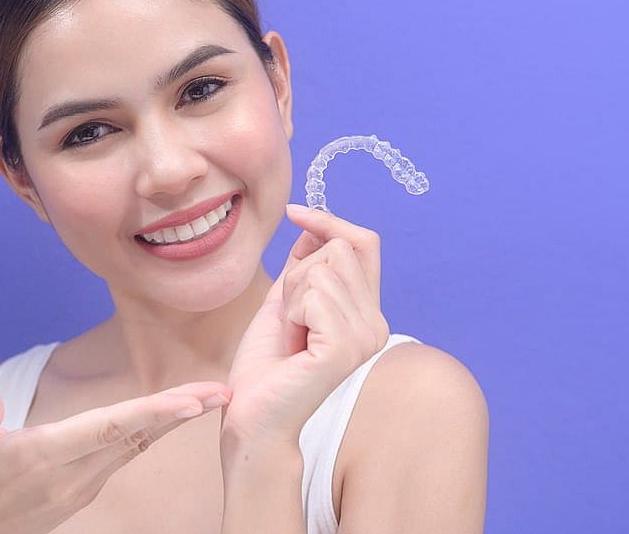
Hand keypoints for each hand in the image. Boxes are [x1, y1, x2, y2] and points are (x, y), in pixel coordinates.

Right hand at [0, 380, 230, 533]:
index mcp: (45, 457)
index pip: (109, 429)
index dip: (153, 414)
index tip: (193, 402)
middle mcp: (72, 476)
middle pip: (136, 436)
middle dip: (181, 411)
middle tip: (222, 391)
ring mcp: (80, 487)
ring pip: (135, 446)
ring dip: (172, 421)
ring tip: (209, 398)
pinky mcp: (81, 491)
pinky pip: (125, 455)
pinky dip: (152, 432)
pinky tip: (171, 417)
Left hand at [221, 204, 390, 447]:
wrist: (252, 415)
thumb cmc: (265, 366)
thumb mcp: (284, 301)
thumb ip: (303, 266)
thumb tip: (312, 226)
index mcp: (366, 313)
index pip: (364, 244)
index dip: (330, 221)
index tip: (295, 214)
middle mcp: (375, 324)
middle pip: (339, 248)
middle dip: (299, 271)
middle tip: (289, 316)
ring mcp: (364, 337)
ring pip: (323, 268)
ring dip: (292, 295)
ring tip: (291, 332)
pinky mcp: (344, 348)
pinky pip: (314, 294)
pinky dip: (291, 311)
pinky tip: (292, 342)